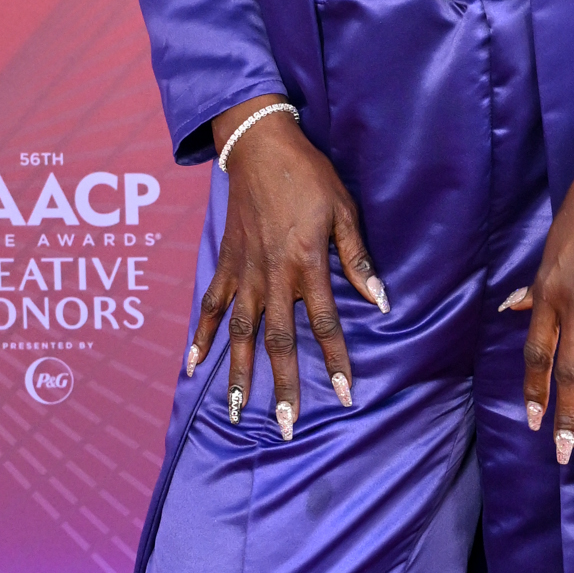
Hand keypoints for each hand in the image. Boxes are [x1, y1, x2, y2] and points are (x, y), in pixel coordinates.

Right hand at [190, 101, 387, 438]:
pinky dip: (201, 336)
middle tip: (287, 425)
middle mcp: (272, 276)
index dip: (335, 361)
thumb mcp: (343, 211)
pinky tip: (194, 366)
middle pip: (278, 341)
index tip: (343, 395)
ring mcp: (244, 273)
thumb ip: (357, 259)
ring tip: (238, 411)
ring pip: (241, 334)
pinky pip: (211, 307)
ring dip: (239, 374)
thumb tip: (380, 300)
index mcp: (305, 264)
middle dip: (283, 386)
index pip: (324, 323)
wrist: (259, 147)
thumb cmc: (307, 176)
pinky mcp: (225, 265)